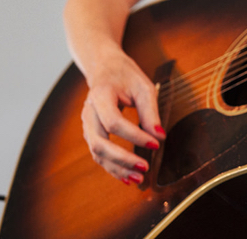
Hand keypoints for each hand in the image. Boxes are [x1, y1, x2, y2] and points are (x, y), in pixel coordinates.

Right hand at [81, 47, 164, 183]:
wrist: (105, 68)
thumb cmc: (126, 75)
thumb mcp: (143, 86)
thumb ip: (150, 111)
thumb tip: (159, 135)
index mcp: (100, 96)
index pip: (114, 122)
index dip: (134, 136)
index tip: (156, 143)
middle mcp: (88, 113)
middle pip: (99, 143)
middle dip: (122, 158)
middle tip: (145, 167)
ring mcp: (86, 124)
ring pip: (97, 153)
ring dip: (117, 168)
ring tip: (138, 178)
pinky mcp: (91, 133)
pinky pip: (98, 154)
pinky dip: (112, 167)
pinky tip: (127, 177)